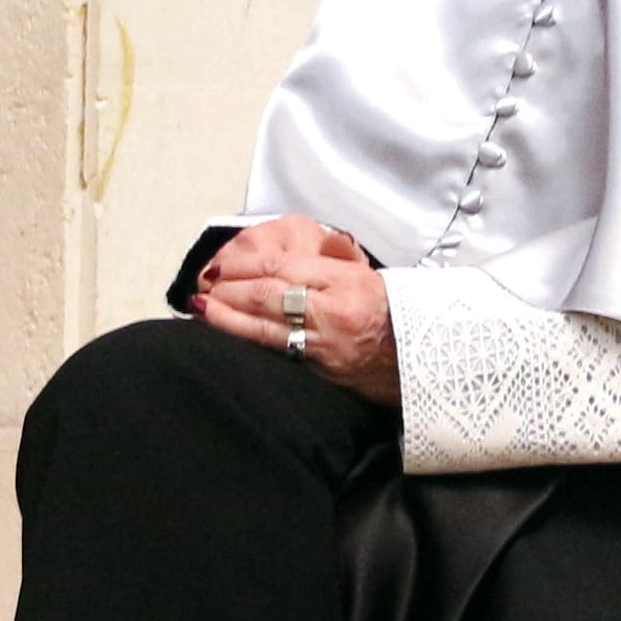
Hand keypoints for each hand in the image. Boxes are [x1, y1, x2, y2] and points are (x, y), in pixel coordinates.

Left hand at [195, 218, 395, 401]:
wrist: (418, 357)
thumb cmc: (391, 311)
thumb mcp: (363, 274)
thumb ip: (325, 260)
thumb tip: (283, 251)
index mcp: (346, 280)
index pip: (286, 266)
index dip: (248, 264)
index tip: (223, 262)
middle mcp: (334, 311)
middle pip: (270, 296)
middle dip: (232, 289)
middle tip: (205, 282)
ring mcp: (325, 344)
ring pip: (265, 328)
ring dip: (228, 317)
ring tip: (202, 307)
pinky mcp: (319, 369)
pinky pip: (276, 351)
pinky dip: (247, 339)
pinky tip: (227, 333)